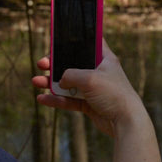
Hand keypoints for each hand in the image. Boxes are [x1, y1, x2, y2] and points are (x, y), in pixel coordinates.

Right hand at [32, 40, 146, 138]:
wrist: (125, 122)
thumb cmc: (113, 94)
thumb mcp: (88, 78)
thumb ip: (70, 75)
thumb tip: (60, 81)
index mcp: (104, 59)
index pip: (89, 43)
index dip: (74, 40)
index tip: (58, 39)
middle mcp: (98, 72)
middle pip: (72, 64)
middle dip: (55, 64)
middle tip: (41, 64)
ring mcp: (93, 89)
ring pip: (67, 83)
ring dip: (51, 83)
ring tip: (35, 82)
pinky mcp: (89, 104)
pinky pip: (69, 100)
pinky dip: (56, 100)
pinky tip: (42, 99)